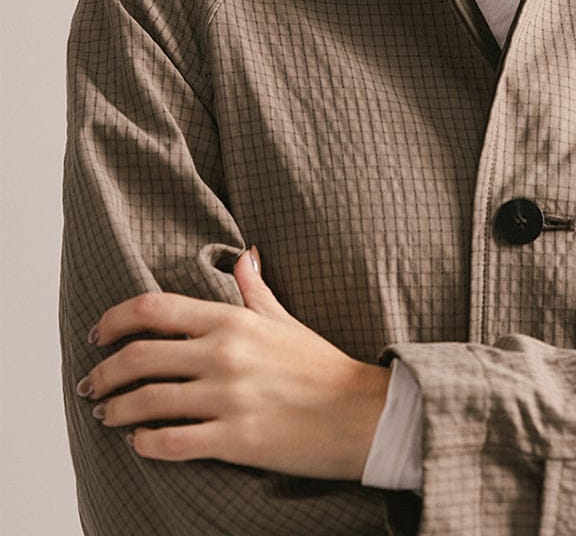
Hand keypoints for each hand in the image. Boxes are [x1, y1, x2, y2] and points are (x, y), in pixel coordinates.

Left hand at [76, 249, 390, 479]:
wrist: (361, 413)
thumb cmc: (322, 367)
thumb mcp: (285, 321)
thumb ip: (255, 290)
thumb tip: (245, 255)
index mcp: (234, 321)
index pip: (155, 309)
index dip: (115, 320)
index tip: (98, 335)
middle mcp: (225, 354)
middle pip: (139, 357)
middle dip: (104, 373)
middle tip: (91, 384)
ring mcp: (228, 398)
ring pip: (146, 403)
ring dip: (116, 411)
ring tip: (108, 416)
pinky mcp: (234, 440)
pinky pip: (170, 443)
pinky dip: (145, 444)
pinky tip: (141, 443)